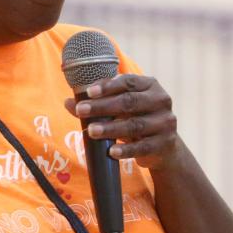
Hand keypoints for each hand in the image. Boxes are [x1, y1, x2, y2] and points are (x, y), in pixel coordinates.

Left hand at [63, 74, 181, 169]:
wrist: (163, 147)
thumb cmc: (136, 120)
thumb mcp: (119, 110)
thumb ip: (96, 104)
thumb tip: (68, 102)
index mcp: (150, 86)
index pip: (128, 81)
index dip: (108, 86)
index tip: (88, 92)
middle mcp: (161, 101)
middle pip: (129, 102)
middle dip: (103, 107)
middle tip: (81, 110)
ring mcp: (165, 123)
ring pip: (135, 125)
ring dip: (111, 128)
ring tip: (91, 131)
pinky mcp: (164, 144)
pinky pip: (143, 147)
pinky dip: (126, 150)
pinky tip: (111, 151)